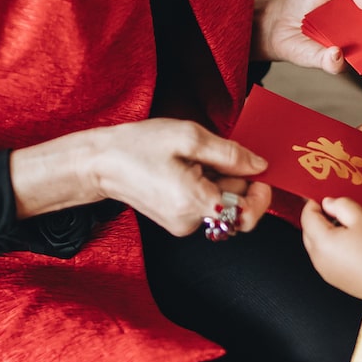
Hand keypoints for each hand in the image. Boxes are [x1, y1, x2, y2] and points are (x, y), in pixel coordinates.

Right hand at [86, 118, 272, 236]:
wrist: (100, 162)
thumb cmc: (138, 146)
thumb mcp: (189, 137)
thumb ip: (231, 154)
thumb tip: (260, 166)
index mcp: (193, 203)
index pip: (247, 215)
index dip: (260, 194)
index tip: (258, 171)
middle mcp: (189, 222)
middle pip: (235, 206)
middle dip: (235, 179)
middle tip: (214, 154)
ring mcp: (182, 225)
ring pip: (222, 204)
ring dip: (219, 180)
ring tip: (195, 159)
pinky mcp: (177, 221)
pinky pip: (206, 204)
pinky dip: (206, 185)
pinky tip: (188, 169)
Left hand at [300, 196, 361, 299]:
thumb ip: (342, 205)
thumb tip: (328, 203)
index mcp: (321, 241)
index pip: (307, 215)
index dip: (316, 202)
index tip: (330, 197)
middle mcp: (317, 257)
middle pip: (309, 230)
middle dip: (322, 217)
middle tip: (342, 211)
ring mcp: (324, 270)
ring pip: (318, 243)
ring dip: (328, 232)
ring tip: (351, 228)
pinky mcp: (333, 277)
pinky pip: (327, 256)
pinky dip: (334, 246)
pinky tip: (353, 244)